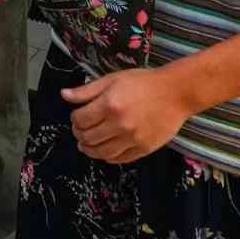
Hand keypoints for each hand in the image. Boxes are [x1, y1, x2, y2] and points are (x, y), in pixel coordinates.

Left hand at [62, 67, 194, 163]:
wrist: (175, 93)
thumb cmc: (143, 82)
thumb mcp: (112, 79)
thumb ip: (87, 90)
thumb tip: (64, 95)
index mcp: (109, 105)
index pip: (80, 120)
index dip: (74, 119)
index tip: (77, 117)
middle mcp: (119, 124)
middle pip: (88, 137)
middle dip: (79, 134)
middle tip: (79, 131)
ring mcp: (132, 139)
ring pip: (102, 153)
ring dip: (90, 150)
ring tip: (86, 145)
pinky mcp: (144, 149)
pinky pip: (120, 159)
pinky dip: (108, 157)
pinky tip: (105, 151)